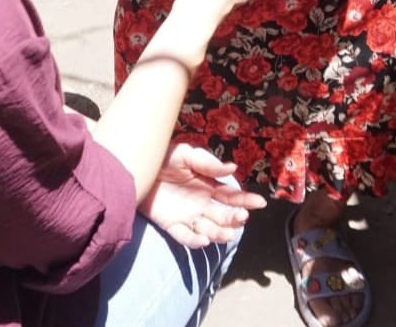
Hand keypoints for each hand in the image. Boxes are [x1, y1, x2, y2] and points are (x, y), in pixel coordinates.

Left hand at [139, 142, 265, 247]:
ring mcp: (188, 216)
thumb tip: (232, 168)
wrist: (135, 168)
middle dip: (235, 218)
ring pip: (209, 230)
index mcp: (208, 186)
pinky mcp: (172, 225)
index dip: (245, 199)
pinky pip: (185, 237)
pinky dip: (195, 241)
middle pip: (224, 216)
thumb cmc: (163, 158)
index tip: (260, 203)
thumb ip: (207, 162)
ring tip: (227, 233)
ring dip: (219, 233)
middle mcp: (202, 203)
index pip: (231, 196)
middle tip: (242, 217)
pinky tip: (203, 240)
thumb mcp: (185, 154)